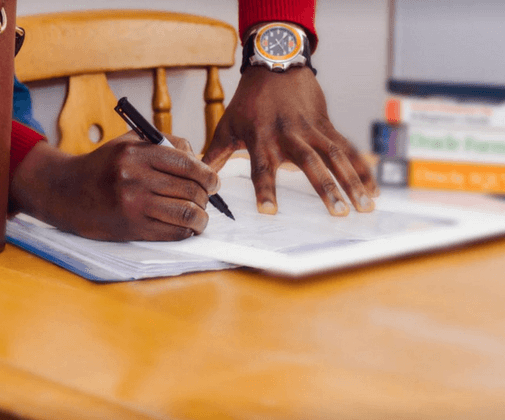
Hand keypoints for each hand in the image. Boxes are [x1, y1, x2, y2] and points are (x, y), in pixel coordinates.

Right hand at [9, 132, 219, 240]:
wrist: (66, 192)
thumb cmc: (102, 166)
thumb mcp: (129, 143)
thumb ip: (165, 143)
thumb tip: (199, 161)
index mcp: (136, 152)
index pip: (188, 165)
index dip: (208, 175)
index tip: (214, 182)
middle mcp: (134, 177)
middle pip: (191, 190)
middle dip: (206, 197)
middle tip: (207, 199)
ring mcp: (133, 204)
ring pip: (186, 214)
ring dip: (201, 218)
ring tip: (200, 216)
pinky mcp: (131, 227)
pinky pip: (172, 233)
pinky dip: (186, 231)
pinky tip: (186, 227)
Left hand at [203, 66, 378, 215]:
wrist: (275, 65)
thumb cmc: (248, 101)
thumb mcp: (227, 125)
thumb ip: (215, 155)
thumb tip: (199, 178)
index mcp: (262, 138)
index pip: (262, 168)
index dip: (265, 189)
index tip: (269, 211)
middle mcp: (289, 134)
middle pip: (309, 164)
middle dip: (325, 188)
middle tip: (339, 212)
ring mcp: (312, 129)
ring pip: (336, 156)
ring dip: (352, 181)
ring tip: (365, 207)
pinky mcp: (328, 125)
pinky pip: (348, 149)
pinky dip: (362, 169)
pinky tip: (373, 190)